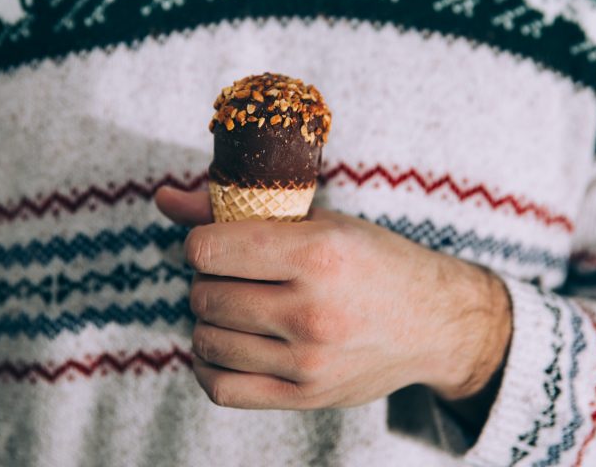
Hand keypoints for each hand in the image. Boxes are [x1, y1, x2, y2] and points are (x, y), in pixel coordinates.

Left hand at [155, 187, 510, 409]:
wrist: (433, 323)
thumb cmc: (374, 262)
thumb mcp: (319, 221)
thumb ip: (237, 209)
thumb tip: (162, 199)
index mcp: (317, 254)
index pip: (206, 249)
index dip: (199, 243)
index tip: (215, 245)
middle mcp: (312, 311)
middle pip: (204, 295)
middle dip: (207, 280)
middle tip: (232, 275)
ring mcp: (308, 361)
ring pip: (206, 340)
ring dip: (209, 320)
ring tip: (234, 307)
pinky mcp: (306, 396)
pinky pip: (221, 388)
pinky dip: (208, 364)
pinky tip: (225, 344)